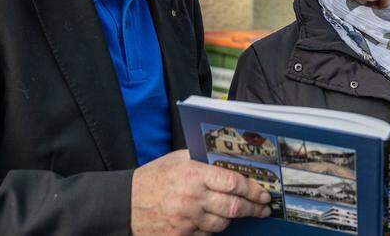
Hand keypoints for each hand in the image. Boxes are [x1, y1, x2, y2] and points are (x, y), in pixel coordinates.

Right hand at [131, 150, 271, 234]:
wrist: (125, 204)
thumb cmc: (152, 179)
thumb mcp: (176, 160)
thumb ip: (202, 160)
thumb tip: (230, 161)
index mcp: (193, 175)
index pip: (232, 182)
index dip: (252, 188)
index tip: (263, 192)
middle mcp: (192, 198)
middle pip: (233, 207)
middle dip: (253, 208)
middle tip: (264, 207)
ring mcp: (187, 220)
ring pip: (223, 223)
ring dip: (234, 218)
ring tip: (241, 212)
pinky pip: (208, 234)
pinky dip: (214, 227)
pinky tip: (215, 220)